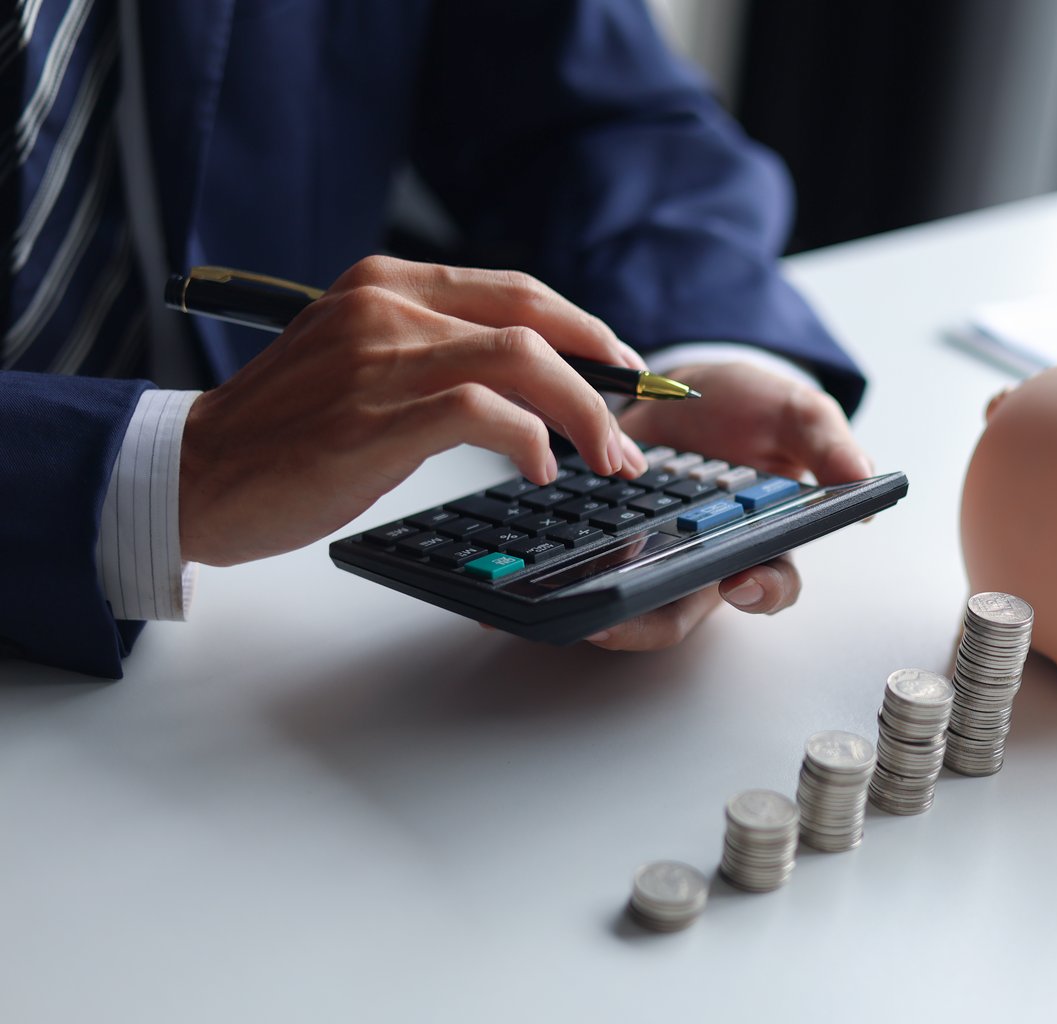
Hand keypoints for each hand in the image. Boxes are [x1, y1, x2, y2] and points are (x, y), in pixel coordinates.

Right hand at [179, 256, 647, 564]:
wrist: (195, 473)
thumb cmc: (284, 430)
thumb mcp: (360, 362)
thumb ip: (433, 352)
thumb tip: (529, 377)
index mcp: (387, 285)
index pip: (518, 291)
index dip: (585, 330)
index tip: (622, 371)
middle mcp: (387, 307)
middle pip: (535, 320)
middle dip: (601, 376)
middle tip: (629, 430)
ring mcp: (380, 358)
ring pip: (523, 361)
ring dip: (584, 413)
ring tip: (604, 458)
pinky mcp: (376, 416)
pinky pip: (485, 412)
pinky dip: (529, 440)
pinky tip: (538, 469)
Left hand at [585, 361, 873, 649]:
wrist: (684, 382)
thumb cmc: (749, 406)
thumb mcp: (793, 411)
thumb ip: (825, 443)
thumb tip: (865, 481)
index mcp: (763, 539)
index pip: (770, 584)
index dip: (760, 592)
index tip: (743, 580)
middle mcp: (706, 559)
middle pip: (683, 611)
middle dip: (645, 621)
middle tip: (610, 619)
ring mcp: (654, 551)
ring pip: (629, 600)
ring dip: (598, 609)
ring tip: (563, 609)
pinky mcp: (608, 535)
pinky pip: (589, 567)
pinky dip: (563, 576)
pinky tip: (540, 576)